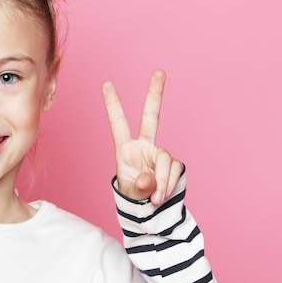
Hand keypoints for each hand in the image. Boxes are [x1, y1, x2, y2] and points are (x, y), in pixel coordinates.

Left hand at [101, 70, 182, 205]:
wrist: (152, 211)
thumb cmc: (135, 197)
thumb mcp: (132, 192)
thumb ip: (140, 186)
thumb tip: (151, 181)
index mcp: (125, 148)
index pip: (118, 123)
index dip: (112, 104)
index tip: (106, 83)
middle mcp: (144, 146)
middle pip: (151, 116)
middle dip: (155, 94)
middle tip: (159, 71)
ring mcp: (160, 153)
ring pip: (165, 159)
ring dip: (161, 180)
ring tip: (154, 198)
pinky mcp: (175, 164)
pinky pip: (175, 170)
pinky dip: (169, 184)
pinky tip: (162, 195)